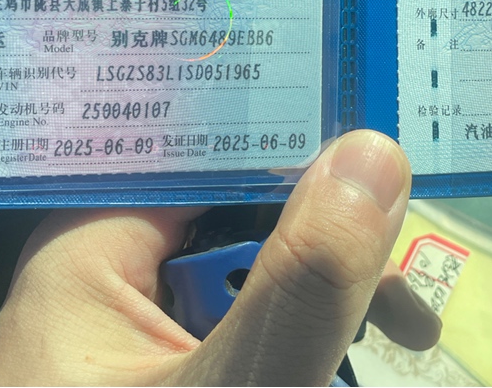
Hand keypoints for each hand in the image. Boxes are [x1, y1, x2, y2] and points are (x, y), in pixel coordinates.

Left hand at [0, 130, 440, 384]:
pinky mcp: (165, 378)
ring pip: (253, 278)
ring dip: (329, 305)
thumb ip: (302, 283)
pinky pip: (244, 334)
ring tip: (406, 335)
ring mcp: (134, 338)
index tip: (374, 128)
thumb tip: (375, 151)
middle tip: (405, 293)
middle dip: (328, 245)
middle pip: (236, 215)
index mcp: (85, 255)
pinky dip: (302, 348)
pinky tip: (346, 367)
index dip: (285, 134)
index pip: (194, 150)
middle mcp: (103, 280)